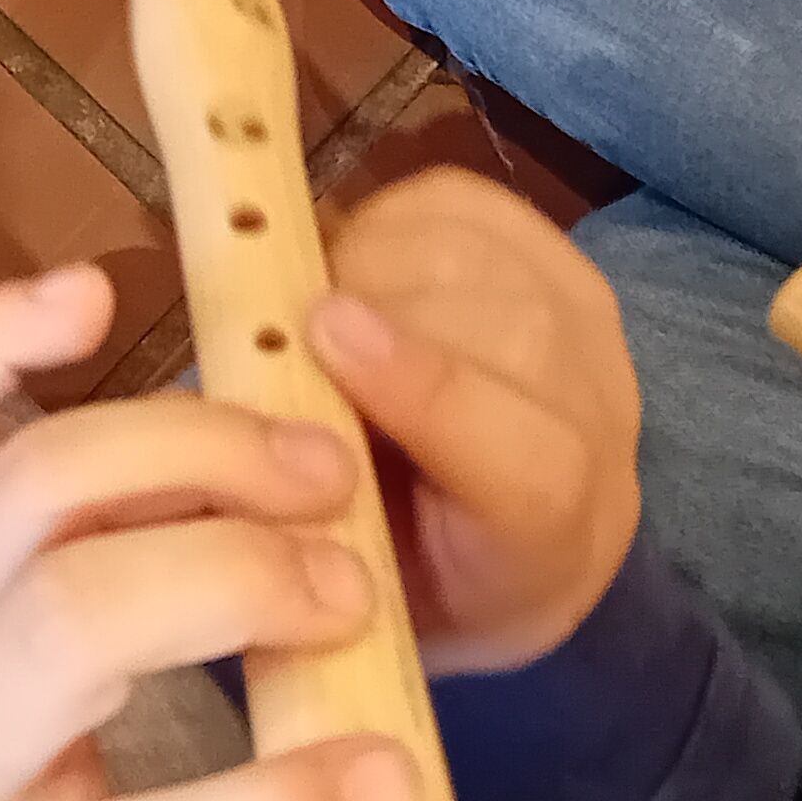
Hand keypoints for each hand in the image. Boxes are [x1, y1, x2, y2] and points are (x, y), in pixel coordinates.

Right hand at [304, 165, 643, 672]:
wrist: (516, 545)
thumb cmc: (409, 573)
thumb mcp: (349, 596)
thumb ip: (298, 533)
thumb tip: (203, 455)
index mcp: (551, 534)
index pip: (516, 451)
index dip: (421, 383)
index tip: (323, 334)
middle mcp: (599, 424)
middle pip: (496, 327)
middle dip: (369, 304)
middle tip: (274, 325)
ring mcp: (589, 332)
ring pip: (474, 254)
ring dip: (367, 261)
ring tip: (312, 309)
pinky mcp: (560, 259)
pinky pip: (464, 204)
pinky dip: (387, 219)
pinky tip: (355, 268)